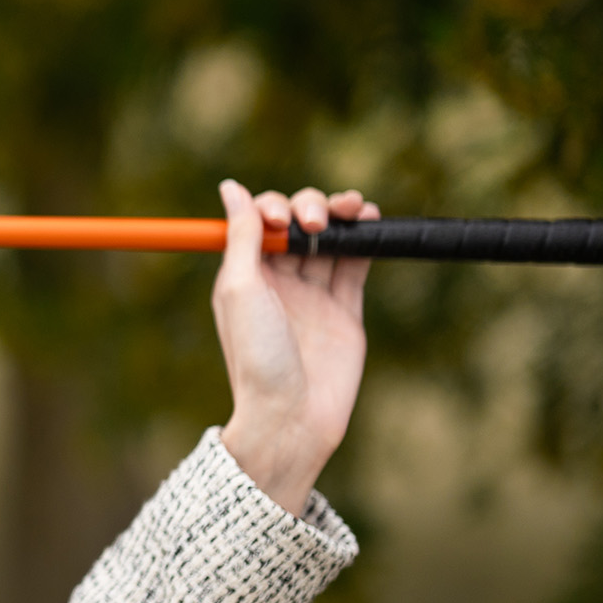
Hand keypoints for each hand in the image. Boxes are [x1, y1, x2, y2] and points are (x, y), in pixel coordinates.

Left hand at [213, 181, 375, 512]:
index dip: (273, 207)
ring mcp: (313, 294)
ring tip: (354, 207)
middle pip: (297, 224)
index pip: (260, 221)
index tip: (280, 219)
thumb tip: (231, 186)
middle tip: (314, 222)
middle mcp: (278, 281)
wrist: (292, 416)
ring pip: (330, 239)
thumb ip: (241, 236)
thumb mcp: (241, 289)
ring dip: (341, 214)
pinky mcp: (345, 309)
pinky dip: (365, 239)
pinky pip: (355, 264)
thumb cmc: (257, 356)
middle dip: (309, 207)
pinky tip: (371, 220)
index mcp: (244, 274)